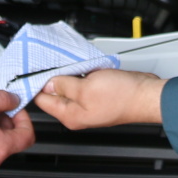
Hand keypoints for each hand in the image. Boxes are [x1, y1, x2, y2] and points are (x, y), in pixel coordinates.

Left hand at [34, 69, 165, 129]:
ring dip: (67, 74)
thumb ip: (64, 85)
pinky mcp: (98, 94)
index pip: (42, 100)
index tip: (31, 70)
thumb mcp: (86, 87)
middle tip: (48, 62)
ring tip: (65, 62)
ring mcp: (88, 103)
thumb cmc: (122, 97)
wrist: (147, 95)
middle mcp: (78, 112)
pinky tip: (81, 66)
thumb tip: (49, 83)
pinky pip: (82, 83)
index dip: (35, 84)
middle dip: (51, 77)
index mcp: (71, 115)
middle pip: (55, 93)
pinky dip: (80, 74)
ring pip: (69, 86)